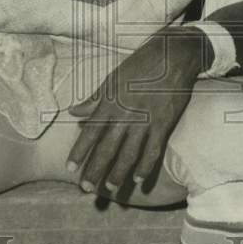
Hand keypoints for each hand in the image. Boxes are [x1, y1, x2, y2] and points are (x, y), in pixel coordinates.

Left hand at [66, 30, 201, 193]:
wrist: (172, 55)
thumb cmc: (140, 65)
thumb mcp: (112, 78)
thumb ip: (94, 99)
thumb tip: (73, 112)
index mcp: (110, 102)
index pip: (90, 132)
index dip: (79, 152)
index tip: (70, 169)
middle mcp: (125, 115)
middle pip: (107, 148)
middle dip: (95, 169)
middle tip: (86, 188)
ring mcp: (145, 121)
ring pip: (128, 154)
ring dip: (118, 172)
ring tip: (111, 188)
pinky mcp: (163, 124)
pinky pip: (153, 150)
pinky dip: (146, 166)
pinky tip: (139, 179)